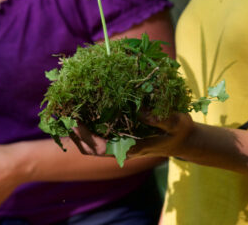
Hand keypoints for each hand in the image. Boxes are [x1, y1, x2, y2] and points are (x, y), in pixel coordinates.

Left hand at [71, 112, 194, 158]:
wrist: (182, 138)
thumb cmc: (179, 133)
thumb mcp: (176, 124)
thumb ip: (162, 119)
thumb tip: (143, 111)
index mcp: (129, 149)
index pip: (98, 148)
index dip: (83, 137)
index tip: (74, 121)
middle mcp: (120, 146)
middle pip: (88, 144)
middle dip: (75, 129)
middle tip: (64, 109)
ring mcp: (119, 138)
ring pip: (91, 136)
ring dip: (80, 121)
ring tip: (69, 102)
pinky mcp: (121, 129)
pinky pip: (100, 126)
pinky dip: (90, 115)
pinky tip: (86, 98)